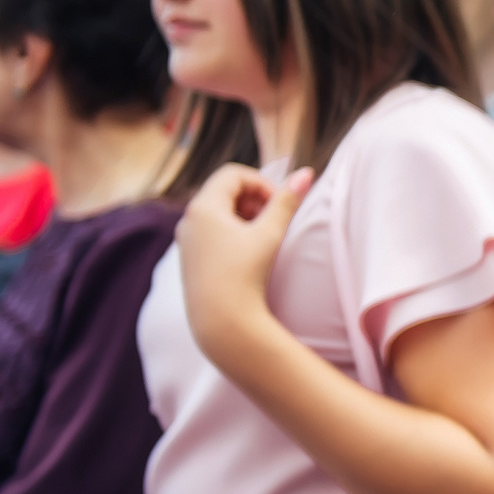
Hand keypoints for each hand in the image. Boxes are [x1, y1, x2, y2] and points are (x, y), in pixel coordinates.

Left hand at [177, 164, 311, 375]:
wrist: (221, 320)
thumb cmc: (245, 274)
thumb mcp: (270, 234)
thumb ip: (287, 201)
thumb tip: (306, 173)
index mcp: (203, 207)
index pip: (234, 174)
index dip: (261, 183)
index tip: (278, 205)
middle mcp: (189, 218)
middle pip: (224, 189)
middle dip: (253, 198)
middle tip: (273, 220)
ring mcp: (186, 238)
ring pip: (217, 210)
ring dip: (244, 214)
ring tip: (262, 236)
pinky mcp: (190, 256)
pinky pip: (210, 229)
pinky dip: (231, 230)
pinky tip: (247, 251)